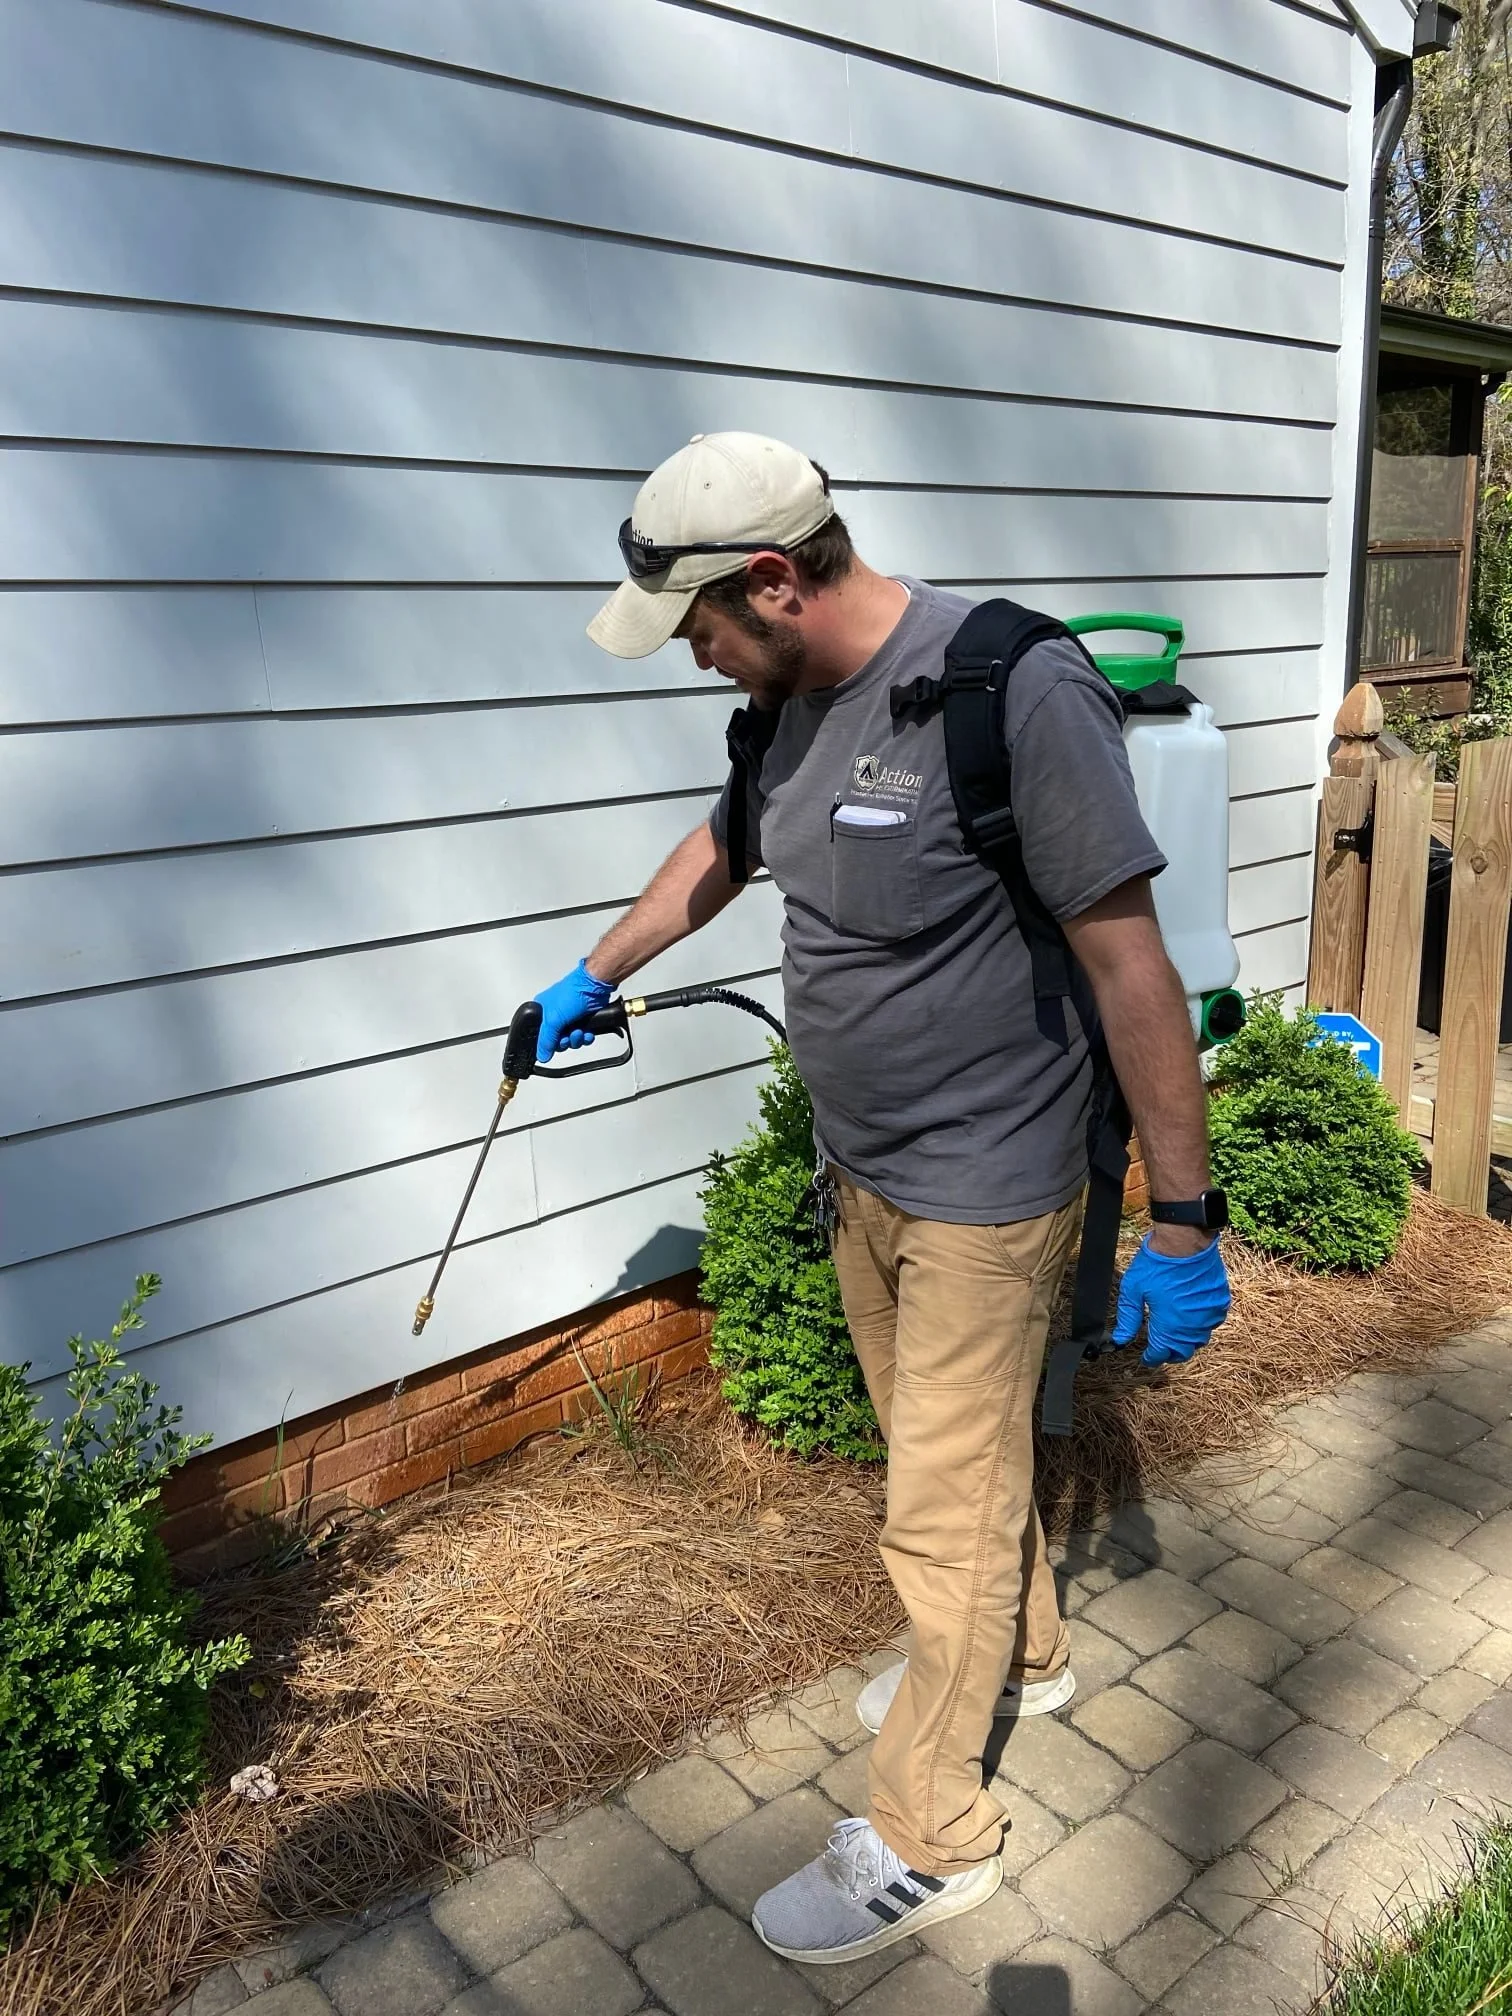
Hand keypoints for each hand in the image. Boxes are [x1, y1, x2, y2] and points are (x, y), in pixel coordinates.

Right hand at [533, 960, 612, 1064]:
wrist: (594, 986)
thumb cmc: (573, 992)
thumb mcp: (553, 1019)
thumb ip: (546, 1040)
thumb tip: (542, 1055)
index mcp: (542, 1011)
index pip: (542, 1035)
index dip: (549, 1042)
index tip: (555, 1043)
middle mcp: (555, 1014)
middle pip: (557, 1040)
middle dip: (565, 1041)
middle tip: (569, 1035)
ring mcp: (570, 1017)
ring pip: (571, 1039)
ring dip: (576, 1039)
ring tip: (580, 1031)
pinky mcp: (583, 1019)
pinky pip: (582, 1036)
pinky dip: (586, 1037)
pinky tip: (587, 1032)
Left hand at [1112, 1233, 1230, 1367]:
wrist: (1185, 1241)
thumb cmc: (1157, 1264)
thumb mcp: (1133, 1290)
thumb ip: (1128, 1318)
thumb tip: (1120, 1340)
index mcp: (1169, 1326)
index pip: (1160, 1354)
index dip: (1151, 1358)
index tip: (1146, 1358)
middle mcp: (1192, 1326)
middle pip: (1182, 1352)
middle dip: (1169, 1353)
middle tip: (1160, 1348)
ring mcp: (1209, 1315)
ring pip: (1199, 1340)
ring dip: (1186, 1341)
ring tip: (1174, 1334)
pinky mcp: (1220, 1302)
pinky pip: (1212, 1322)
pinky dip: (1202, 1324)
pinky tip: (1191, 1316)